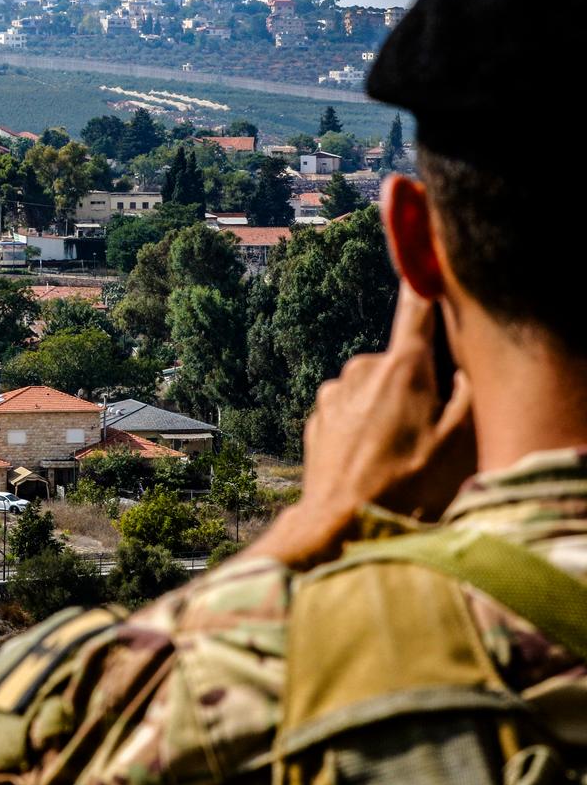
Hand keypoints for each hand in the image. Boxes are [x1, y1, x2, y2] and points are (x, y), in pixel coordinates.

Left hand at [247, 283, 476, 569]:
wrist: (339, 525)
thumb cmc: (406, 487)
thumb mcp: (460, 443)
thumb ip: (468, 394)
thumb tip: (461, 369)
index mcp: (401, 367)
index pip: (417, 310)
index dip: (425, 284)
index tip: (425, 259)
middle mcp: (360, 371)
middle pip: (401, 362)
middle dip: (417, 387)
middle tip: (428, 433)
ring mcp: (333, 394)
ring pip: (374, 389)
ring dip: (388, 411)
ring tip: (398, 456)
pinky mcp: (317, 419)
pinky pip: (351, 412)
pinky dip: (364, 428)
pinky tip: (372, 462)